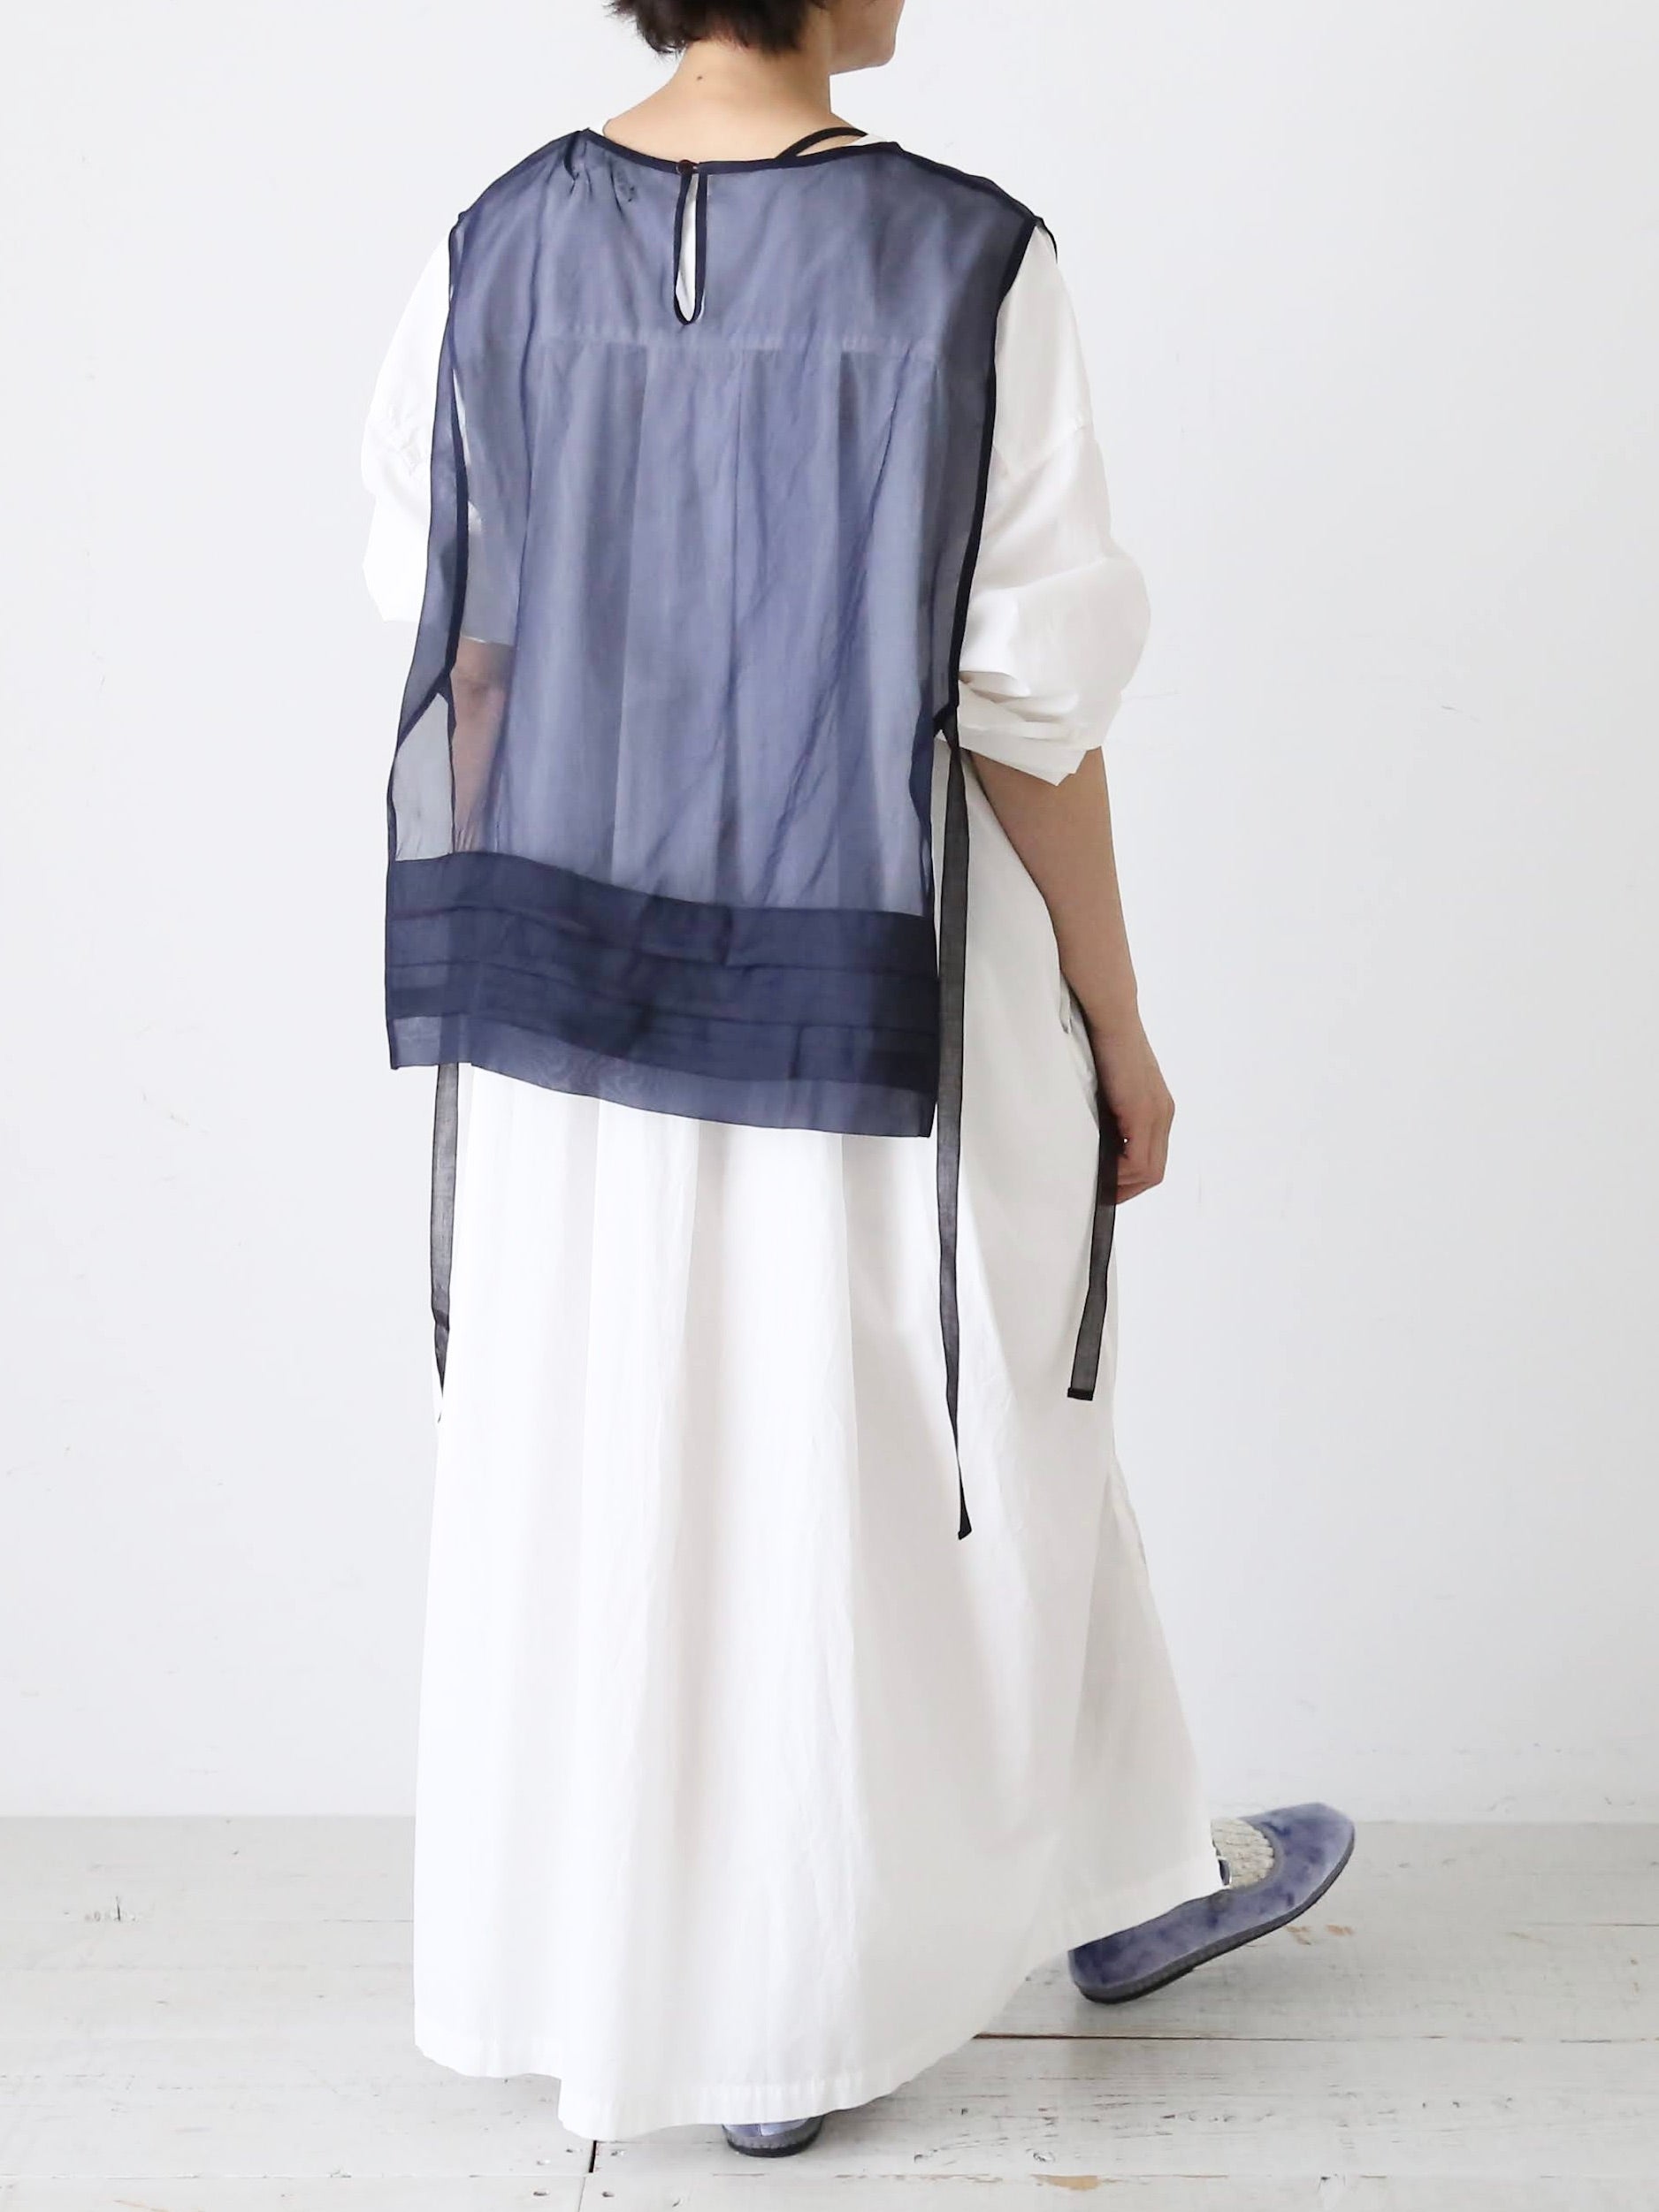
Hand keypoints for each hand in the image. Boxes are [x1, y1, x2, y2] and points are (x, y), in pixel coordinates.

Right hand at [1082, 1005, 1174, 1201]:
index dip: (1132, 1181)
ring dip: (1123, 1183)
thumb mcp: (1113, 1089)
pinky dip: (1120, 1171)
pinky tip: (1101, 1166)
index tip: (1109, 1185)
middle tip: (1103, 1194)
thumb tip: (1100, 1140)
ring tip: (1099, 1182)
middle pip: (1154, 1172)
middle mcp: (1163, 1115)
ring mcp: (1156, 1114)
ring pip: (1149, 1171)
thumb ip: (1114, 1114)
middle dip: (1128, 1189)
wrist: (1112, 1020)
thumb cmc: (1106, 1047)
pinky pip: (1138, 1159)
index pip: (1153, 1160)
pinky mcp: (1142, 1112)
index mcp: (1158, 1110)